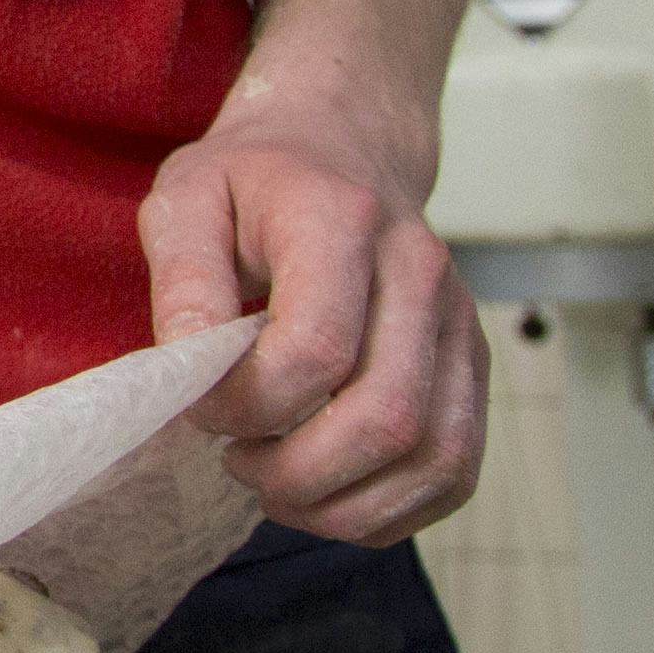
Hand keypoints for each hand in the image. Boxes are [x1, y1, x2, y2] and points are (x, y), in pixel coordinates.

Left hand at [138, 105, 485, 544]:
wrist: (342, 144)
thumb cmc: (256, 180)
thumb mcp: (185, 199)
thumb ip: (182, 281)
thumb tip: (188, 371)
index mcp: (341, 221)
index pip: (316, 348)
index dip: (248, 404)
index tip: (201, 408)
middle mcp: (419, 273)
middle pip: (386, 417)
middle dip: (299, 472)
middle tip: (236, 462)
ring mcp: (457, 322)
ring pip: (434, 456)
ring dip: (348, 504)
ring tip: (277, 489)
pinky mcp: (471, 362)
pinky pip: (458, 467)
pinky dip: (395, 508)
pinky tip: (331, 497)